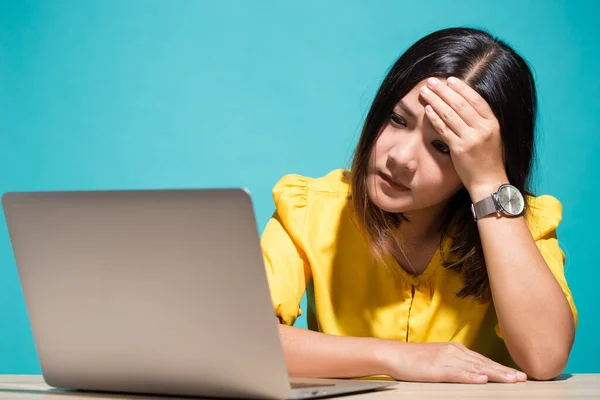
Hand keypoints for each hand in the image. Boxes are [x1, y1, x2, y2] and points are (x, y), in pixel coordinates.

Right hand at [381, 342, 526, 383]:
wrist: (394, 355)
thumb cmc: (414, 360)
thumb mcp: (438, 359)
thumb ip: (456, 365)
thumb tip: (473, 373)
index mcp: (456, 350)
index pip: (484, 360)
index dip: (502, 368)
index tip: (518, 374)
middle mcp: (454, 352)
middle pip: (485, 363)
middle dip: (505, 372)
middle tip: (523, 378)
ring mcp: (446, 360)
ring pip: (476, 368)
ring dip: (496, 374)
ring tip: (512, 380)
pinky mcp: (437, 369)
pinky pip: (458, 374)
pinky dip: (471, 376)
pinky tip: (483, 379)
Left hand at [419, 77, 508, 200]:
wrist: (489, 181)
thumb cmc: (488, 159)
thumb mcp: (491, 136)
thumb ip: (481, 121)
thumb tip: (464, 103)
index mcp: (493, 123)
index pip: (476, 100)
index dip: (462, 88)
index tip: (450, 79)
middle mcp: (483, 128)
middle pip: (461, 104)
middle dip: (444, 90)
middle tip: (432, 81)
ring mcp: (471, 138)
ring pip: (450, 114)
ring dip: (436, 100)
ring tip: (426, 91)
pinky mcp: (459, 148)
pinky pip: (444, 129)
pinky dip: (435, 118)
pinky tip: (427, 109)